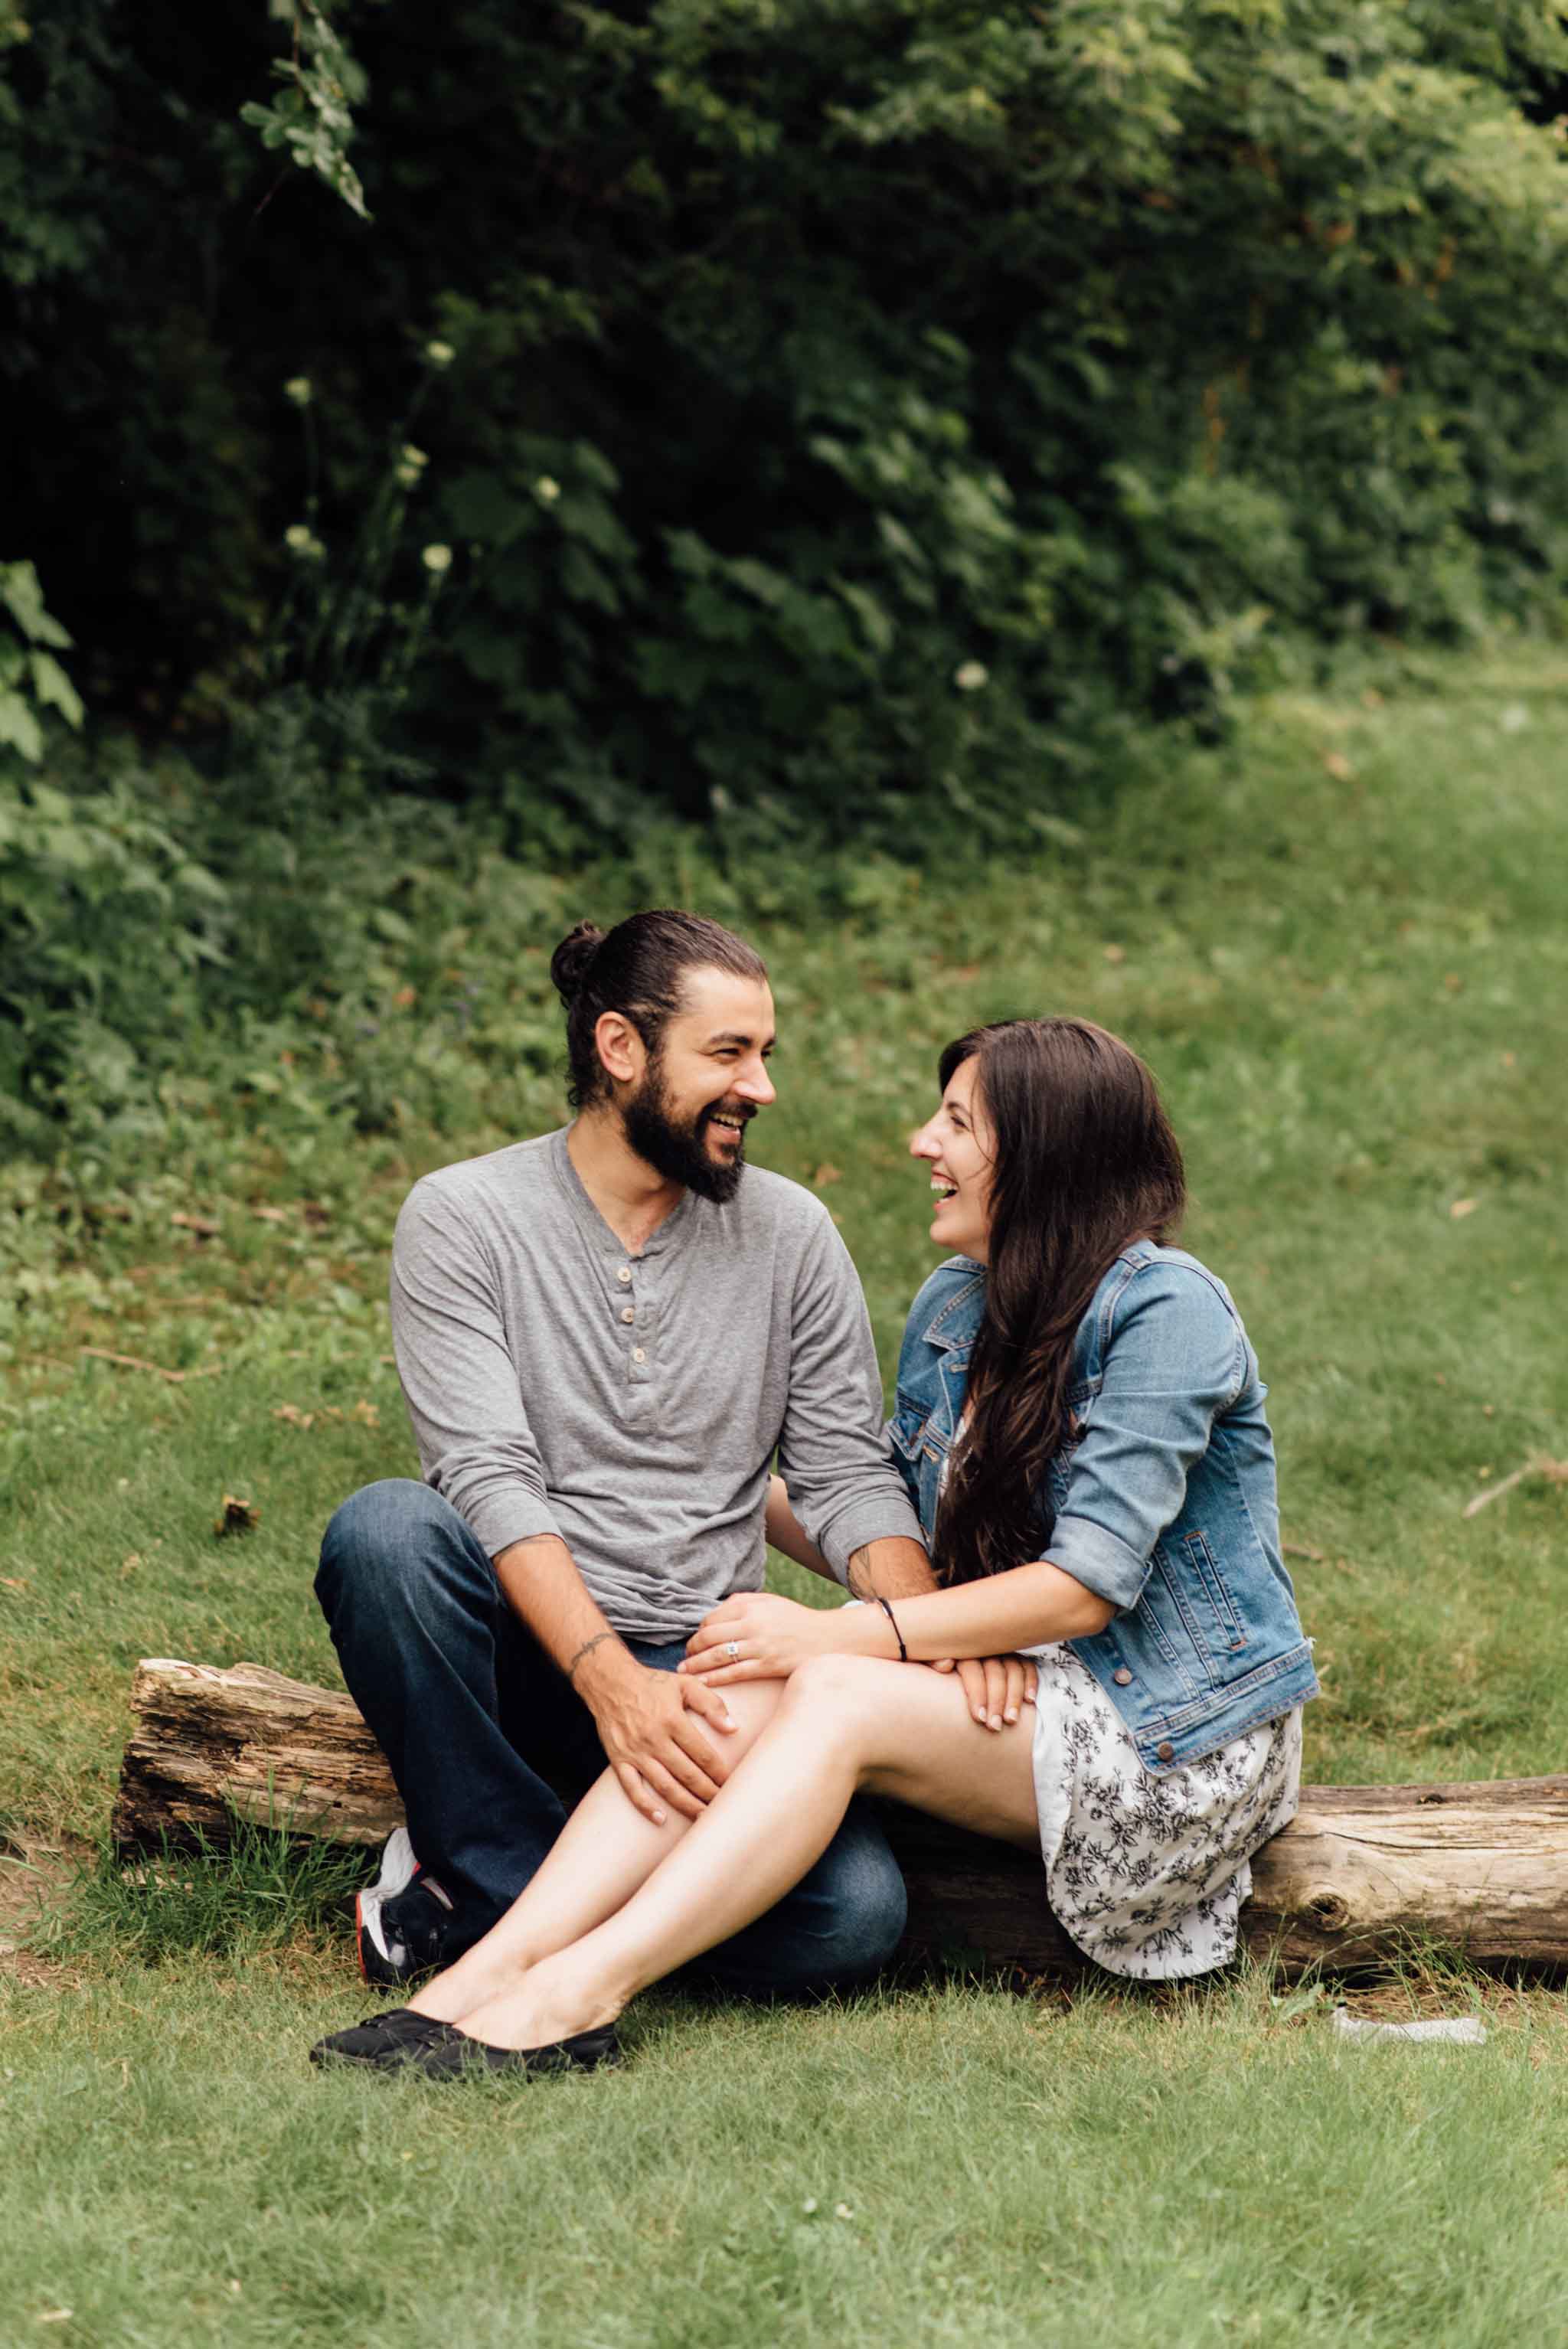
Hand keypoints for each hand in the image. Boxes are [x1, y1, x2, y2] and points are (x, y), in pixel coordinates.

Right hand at [587, 1658, 737, 1826]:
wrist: (610, 1682)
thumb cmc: (652, 1683)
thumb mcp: (685, 1683)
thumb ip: (711, 1703)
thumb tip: (733, 1728)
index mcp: (672, 1720)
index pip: (702, 1754)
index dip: (719, 1772)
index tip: (733, 1783)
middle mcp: (654, 1739)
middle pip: (687, 1774)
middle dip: (708, 1793)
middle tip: (723, 1805)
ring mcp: (635, 1752)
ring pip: (664, 1786)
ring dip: (685, 1805)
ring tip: (703, 1816)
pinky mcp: (619, 1760)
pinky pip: (632, 1789)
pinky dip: (645, 1806)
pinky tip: (661, 1819)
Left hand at [680, 1592, 846, 1685]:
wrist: (827, 1638)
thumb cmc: (796, 1620)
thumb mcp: (770, 1601)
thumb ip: (743, 1601)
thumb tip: (717, 1609)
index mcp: (750, 1606)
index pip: (711, 1618)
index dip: (698, 1631)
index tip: (695, 1641)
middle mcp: (753, 1623)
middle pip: (709, 1636)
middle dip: (692, 1649)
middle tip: (685, 1657)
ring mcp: (760, 1646)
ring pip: (718, 1656)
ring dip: (696, 1665)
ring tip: (684, 1671)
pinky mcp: (767, 1665)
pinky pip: (735, 1673)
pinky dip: (714, 1678)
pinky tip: (702, 1683)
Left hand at [930, 1653, 1036, 1732]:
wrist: (940, 1655)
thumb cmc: (929, 1667)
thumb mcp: (923, 1661)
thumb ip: (931, 1661)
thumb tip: (945, 1664)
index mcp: (959, 1649)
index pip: (972, 1668)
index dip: (977, 1693)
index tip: (979, 1719)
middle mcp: (981, 1648)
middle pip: (994, 1671)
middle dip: (996, 1700)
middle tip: (994, 1727)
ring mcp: (998, 1651)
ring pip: (1012, 1669)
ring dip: (1014, 1695)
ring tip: (1011, 1720)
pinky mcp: (1011, 1657)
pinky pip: (1025, 1665)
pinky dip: (1030, 1680)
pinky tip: (1030, 1700)